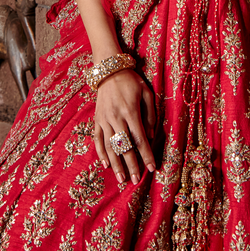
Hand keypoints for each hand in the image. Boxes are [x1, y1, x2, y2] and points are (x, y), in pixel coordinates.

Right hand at [93, 69, 155, 184]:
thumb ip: (150, 114)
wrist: (109, 70)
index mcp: (130, 111)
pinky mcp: (96, 120)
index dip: (146, 155)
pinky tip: (106, 164)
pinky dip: (101, 153)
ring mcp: (104, 120)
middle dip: (131, 165)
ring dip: (116, 164)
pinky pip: (97, 139)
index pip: (140, 139)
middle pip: (125, 146)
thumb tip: (151, 135)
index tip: (152, 168)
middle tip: (136, 180)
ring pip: (110, 146)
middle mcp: (116, 117)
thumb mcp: (146, 93)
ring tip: (121, 179)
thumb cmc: (131, 81)